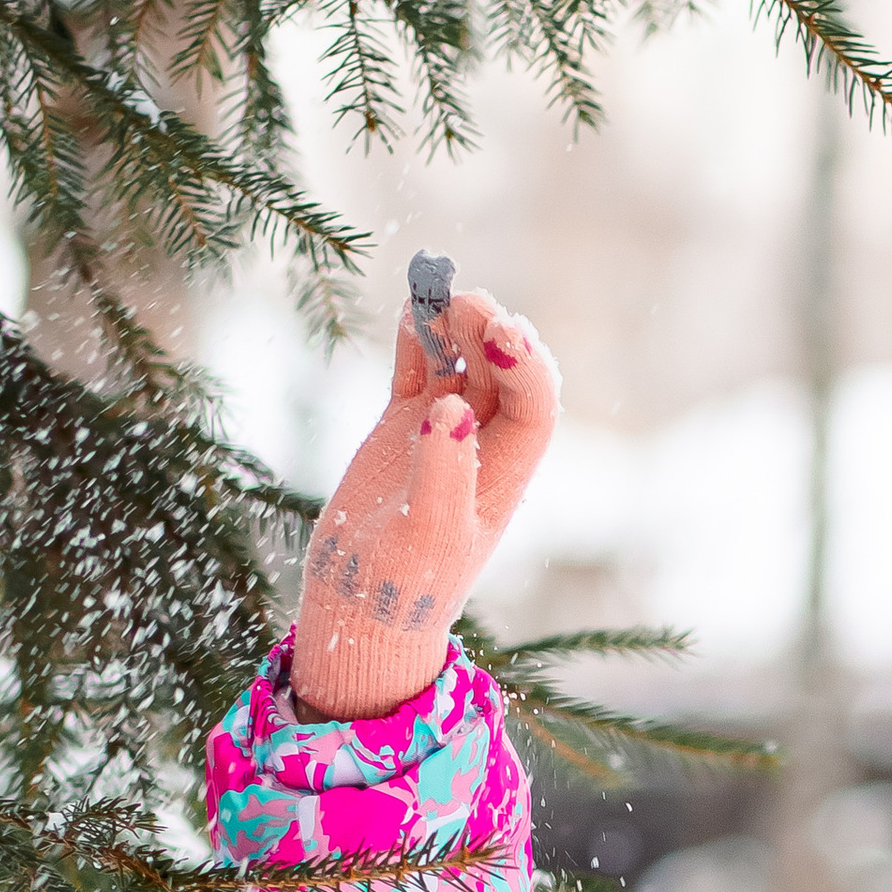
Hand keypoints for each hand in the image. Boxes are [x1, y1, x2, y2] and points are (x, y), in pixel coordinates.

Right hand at [291, 285, 559, 718]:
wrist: (356, 602)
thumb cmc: (403, 583)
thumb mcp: (427, 536)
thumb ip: (444, 472)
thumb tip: (451, 408)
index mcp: (506, 475)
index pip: (534, 406)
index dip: (525, 365)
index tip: (503, 331)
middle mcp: (484, 445)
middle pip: (503, 372)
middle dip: (492, 331)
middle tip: (467, 300)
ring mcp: (443, 430)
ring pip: (461, 360)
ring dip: (454, 323)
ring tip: (434, 290)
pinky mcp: (403, 424)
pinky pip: (418, 367)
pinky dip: (416, 336)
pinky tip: (410, 308)